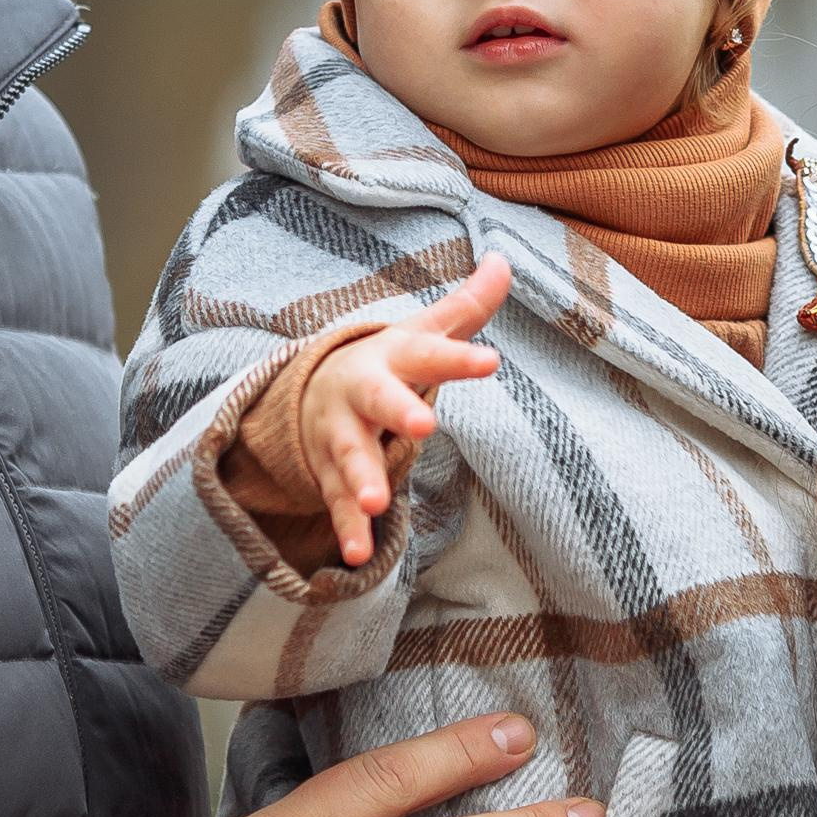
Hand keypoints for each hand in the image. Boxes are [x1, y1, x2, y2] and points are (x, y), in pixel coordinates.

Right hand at [303, 253, 509, 565]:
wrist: (311, 391)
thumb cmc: (386, 363)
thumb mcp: (422, 332)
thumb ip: (466, 306)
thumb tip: (505, 260)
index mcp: (392, 358)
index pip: (431, 353)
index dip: (458, 357)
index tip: (491, 360)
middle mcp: (363, 394)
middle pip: (380, 400)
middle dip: (399, 412)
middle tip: (425, 426)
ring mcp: (342, 435)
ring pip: (350, 457)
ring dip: (362, 478)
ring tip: (376, 502)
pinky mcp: (329, 474)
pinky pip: (336, 503)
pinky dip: (346, 529)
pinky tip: (356, 556)